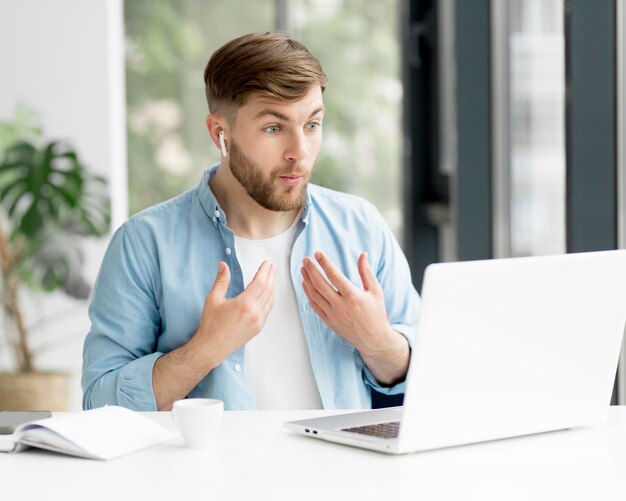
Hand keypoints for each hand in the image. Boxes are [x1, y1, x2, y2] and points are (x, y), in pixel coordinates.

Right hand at [193, 260, 275, 362]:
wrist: (212, 347)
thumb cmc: (211, 324)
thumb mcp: (213, 299)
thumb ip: (221, 280)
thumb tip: (223, 265)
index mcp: (244, 304)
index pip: (259, 283)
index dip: (264, 271)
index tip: (267, 263)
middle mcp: (254, 313)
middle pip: (268, 289)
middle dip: (271, 276)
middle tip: (272, 266)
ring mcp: (258, 321)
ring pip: (270, 300)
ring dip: (272, 287)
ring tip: (271, 277)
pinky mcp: (258, 328)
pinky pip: (268, 310)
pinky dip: (270, 299)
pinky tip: (268, 294)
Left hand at [301, 251, 408, 384]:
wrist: (373, 339)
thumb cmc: (376, 313)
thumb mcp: (375, 291)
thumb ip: (366, 272)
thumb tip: (363, 254)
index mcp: (353, 296)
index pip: (334, 276)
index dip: (325, 263)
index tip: (318, 253)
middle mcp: (341, 306)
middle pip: (320, 284)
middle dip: (311, 270)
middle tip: (306, 259)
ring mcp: (333, 315)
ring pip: (314, 295)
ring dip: (307, 280)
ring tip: (303, 269)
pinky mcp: (329, 321)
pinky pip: (314, 306)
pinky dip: (308, 294)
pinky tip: (305, 284)